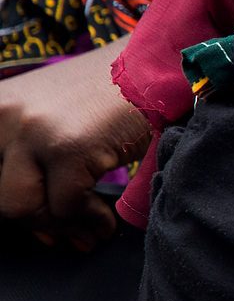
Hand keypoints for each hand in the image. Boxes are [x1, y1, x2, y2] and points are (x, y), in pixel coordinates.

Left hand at [0, 40, 151, 244]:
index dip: (18, 206)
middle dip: (38, 222)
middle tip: (66, 232)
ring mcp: (34, 131)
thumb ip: (27, 155)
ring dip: (62, 226)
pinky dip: (91, 220)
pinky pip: (67, 207)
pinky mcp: (69, 148)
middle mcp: (1, 116)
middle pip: (1, 198)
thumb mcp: (47, 113)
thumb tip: (36, 224)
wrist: (152, 69)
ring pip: (23, 209)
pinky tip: (106, 219)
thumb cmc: (105, 94)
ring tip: (89, 228)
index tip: (41, 222)